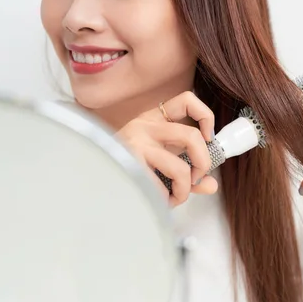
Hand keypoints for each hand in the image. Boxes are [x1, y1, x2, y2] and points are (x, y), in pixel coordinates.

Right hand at [116, 91, 217, 206]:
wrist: (91, 177)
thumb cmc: (127, 167)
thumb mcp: (161, 164)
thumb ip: (188, 173)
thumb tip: (211, 184)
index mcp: (154, 118)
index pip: (186, 100)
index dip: (205, 116)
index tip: (209, 137)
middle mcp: (145, 126)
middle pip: (192, 136)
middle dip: (204, 161)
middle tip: (198, 177)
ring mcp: (136, 144)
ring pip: (180, 167)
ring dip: (185, 188)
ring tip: (177, 195)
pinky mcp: (130, 165)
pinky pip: (162, 187)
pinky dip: (168, 199)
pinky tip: (160, 200)